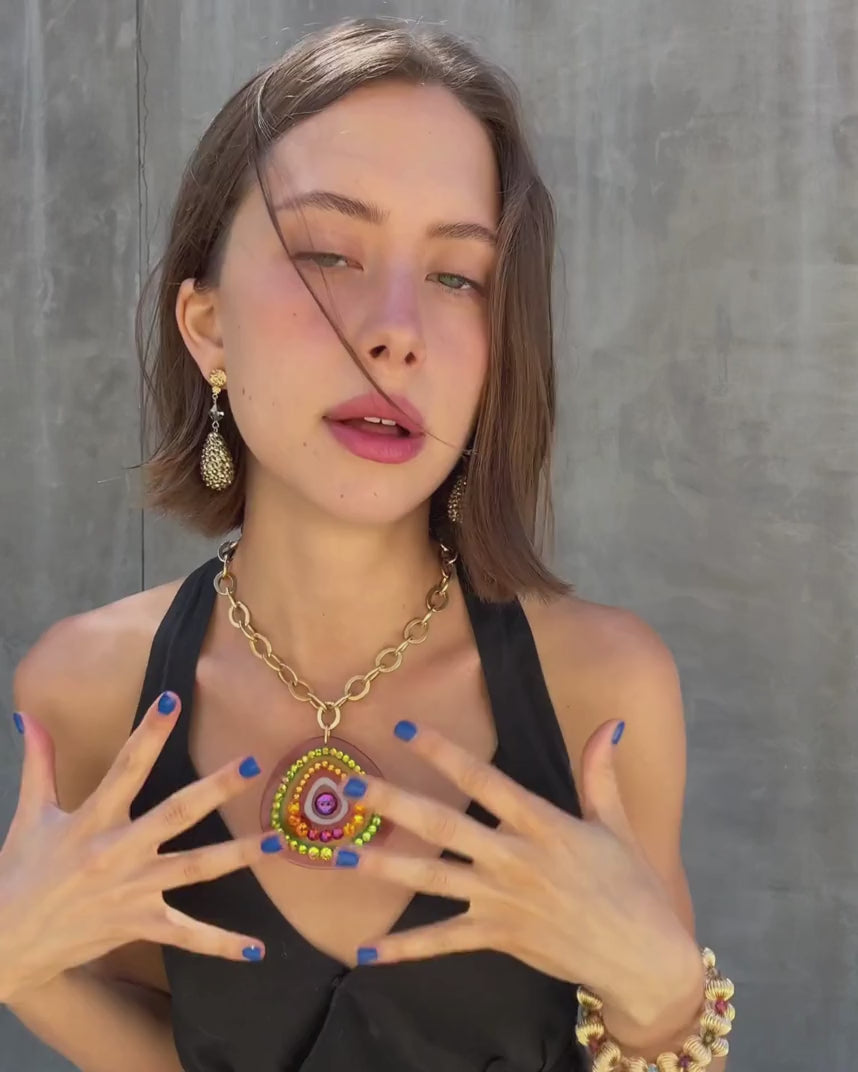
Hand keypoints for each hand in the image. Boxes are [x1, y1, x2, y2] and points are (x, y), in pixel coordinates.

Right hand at [0, 693, 283, 1002]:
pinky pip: (188, 935)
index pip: (125, 767)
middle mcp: (118, 852)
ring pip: (196, 868)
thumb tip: (26, 715)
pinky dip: (222, 944)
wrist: (5, 942)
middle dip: (215, 789)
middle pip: (176, 814)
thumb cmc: (20, 872)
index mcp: (92, 820)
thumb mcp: (30, 814)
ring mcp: (133, 890)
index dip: (149, 733)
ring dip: (239, 855)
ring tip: (278, 841)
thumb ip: (38, 762)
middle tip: (251, 764)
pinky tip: (257, 950)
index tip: (173, 699)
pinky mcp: (139, 923)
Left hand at [336, 719, 700, 1030]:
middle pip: (443, 825)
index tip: (404, 729)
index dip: (441, 752)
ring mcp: (501, 900)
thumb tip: (609, 725)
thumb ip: (600, 774)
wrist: (644, 958)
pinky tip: (365, 953)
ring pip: (432, 879)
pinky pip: (443, 942)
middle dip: (394, 804)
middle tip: (351, 787)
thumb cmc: (633, 887)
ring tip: (339, 856)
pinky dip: (404, 949)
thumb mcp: (616, 825)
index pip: (483, 779)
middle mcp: (513, 859)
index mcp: (542, 824)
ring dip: (384, 867)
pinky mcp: (498, 936)